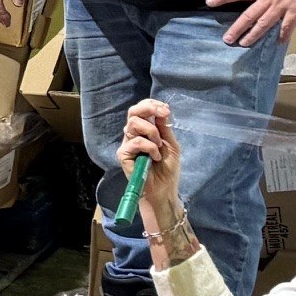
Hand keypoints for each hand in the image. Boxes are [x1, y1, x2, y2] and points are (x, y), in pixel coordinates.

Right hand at [119, 99, 192, 266]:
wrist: (163, 190)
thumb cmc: (168, 169)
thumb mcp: (171, 145)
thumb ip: (165, 128)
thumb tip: (163, 110)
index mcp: (144, 130)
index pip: (141, 110)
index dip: (152, 105)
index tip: (166, 109)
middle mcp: (133, 135)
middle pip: (133, 112)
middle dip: (149, 109)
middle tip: (162, 115)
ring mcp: (127, 144)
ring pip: (134, 124)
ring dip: (152, 132)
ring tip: (159, 147)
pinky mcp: (123, 154)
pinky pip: (136, 142)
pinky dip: (150, 148)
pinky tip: (155, 158)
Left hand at [207, 0, 295, 47]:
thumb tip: (258, 6)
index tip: (209, 2)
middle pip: (249, 15)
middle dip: (237, 28)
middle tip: (227, 39)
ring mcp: (280, 7)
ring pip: (264, 23)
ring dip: (254, 35)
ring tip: (244, 44)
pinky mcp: (294, 12)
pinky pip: (287, 27)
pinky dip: (283, 36)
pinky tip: (278, 43)